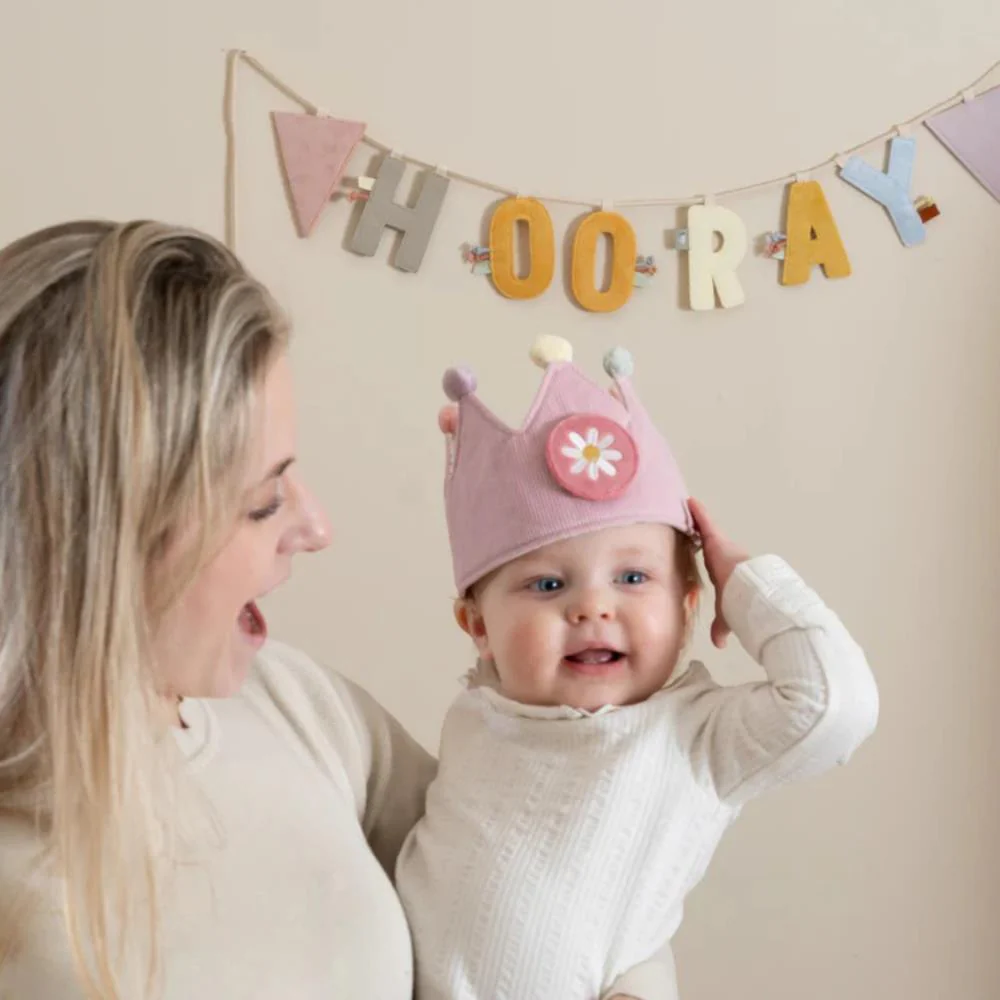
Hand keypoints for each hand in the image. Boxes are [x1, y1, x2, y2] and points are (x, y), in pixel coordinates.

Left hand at [688, 497, 749, 648]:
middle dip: (702, 532)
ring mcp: (721, 546)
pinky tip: (690, 501)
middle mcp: (724, 557)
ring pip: (706, 530)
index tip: (699, 548)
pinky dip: (697, 512)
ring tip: (687, 507)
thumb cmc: (742, 602)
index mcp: (725, 573)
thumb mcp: (728, 614)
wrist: (752, 591)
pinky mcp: (717, 539)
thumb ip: (721, 626)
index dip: (708, 554)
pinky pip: (705, 522)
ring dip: (698, 519)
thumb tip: (719, 645)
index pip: (714, 562)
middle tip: (691, 522)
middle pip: (709, 542)